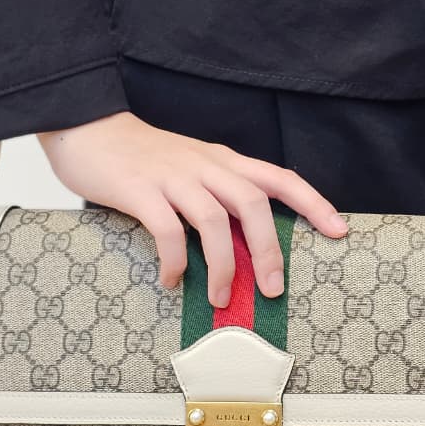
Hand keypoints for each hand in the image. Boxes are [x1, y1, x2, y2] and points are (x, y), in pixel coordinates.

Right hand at [37, 112, 347, 308]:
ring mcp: (172, 177)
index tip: (338, 230)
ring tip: (221, 298)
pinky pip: (166, 230)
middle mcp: (204, 165)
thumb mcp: (191, 166)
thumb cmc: (142, 156)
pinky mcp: (139, 190)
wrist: (87, 127)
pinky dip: (176, 260)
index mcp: (223, 160)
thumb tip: (246, 245)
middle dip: (270, 249)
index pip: (280, 178)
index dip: (313, 203)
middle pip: (253, 203)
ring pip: (214, 221)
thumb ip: (217, 195)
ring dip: (223, 266)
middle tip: (274, 289)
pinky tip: (173, 280)